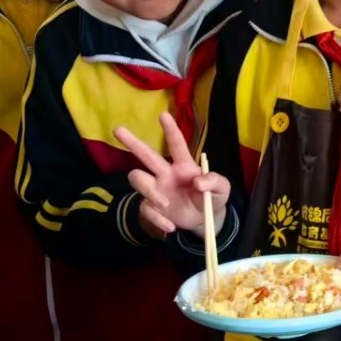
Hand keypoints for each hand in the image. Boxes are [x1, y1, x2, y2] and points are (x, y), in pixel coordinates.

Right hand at [116, 113, 230, 238]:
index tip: (163, 114)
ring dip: (150, 191)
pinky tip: (170, 226)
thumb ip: (214, 182)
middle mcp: (166, 174)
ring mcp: (156, 190)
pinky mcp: (152, 207)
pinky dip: (157, 219)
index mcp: (184, 165)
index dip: (171, 130)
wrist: (205, 221)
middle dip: (132, 142)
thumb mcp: (222, 189)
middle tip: (117, 129)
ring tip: (165, 204)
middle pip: (146, 155)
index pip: (177, 145)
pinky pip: (145, 209)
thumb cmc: (212, 198)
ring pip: (138, 179)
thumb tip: (199, 181)